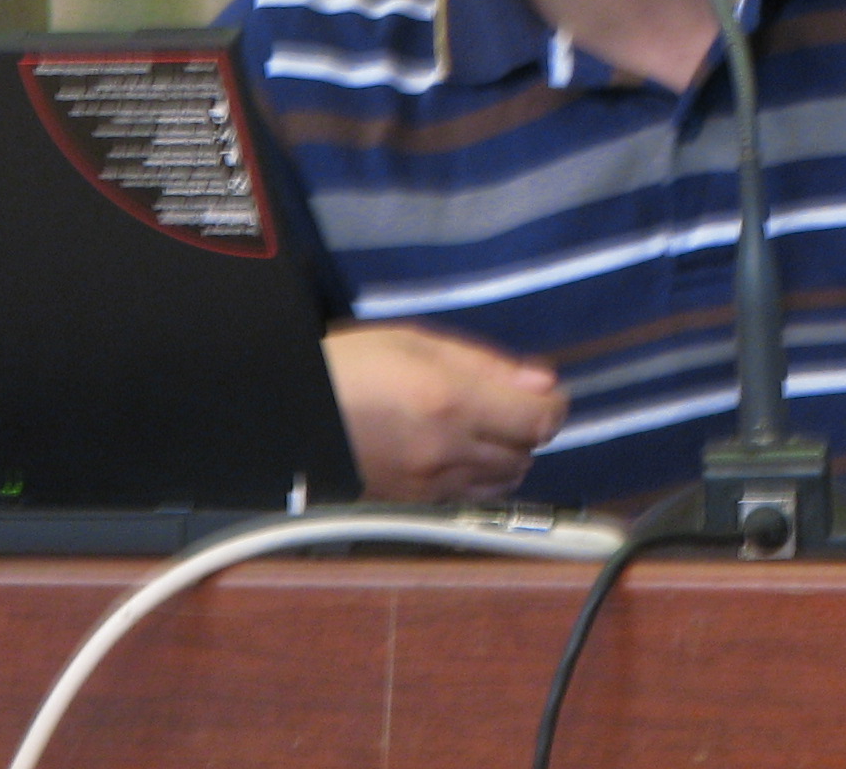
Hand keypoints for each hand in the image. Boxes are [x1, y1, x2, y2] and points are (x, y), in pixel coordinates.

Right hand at [322, 322, 569, 500]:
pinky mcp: (413, 504)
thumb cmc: (353, 364)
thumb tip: (544, 382)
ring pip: (504, 482)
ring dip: (508, 457)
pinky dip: (480, 480)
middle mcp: (446, 449)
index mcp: (452, 400)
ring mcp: (429, 483)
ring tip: (485, 431)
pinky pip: (470, 499)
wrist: (292, 411)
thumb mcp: (419, 341)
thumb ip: (488, 364)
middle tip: (508, 407)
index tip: (546, 394)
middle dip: (528, 429)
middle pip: (527, 453)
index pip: (539, 420)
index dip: (554, 406)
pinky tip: (462, 457)